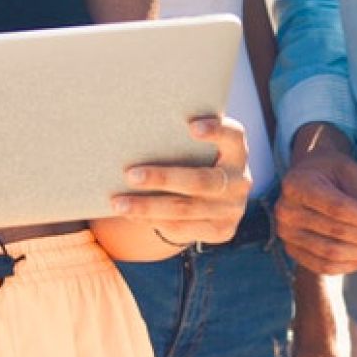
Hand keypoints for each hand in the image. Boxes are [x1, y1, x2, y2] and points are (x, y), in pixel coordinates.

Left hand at [111, 115, 252, 245]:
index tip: (190, 126)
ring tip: (118, 203)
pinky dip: (153, 220)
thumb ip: (178, 137)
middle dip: (162, 178)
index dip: (216, 131)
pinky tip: (131, 214)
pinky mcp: (221, 230)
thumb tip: (133, 131)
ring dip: (148, 206)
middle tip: (130, 174)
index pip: (233, 136)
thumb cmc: (196, 156)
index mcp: (237, 151)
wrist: (217, 197)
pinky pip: (182, 228)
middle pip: (200, 180)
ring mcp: (232, 209)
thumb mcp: (197, 145)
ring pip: (185, 209)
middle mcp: (239, 181)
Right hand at [275, 137, 356, 274]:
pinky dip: (352, 265)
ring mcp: (286, 234)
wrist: (308, 178)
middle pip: (336, 233)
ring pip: (332, 254)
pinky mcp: (293, 251)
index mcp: (297, 184)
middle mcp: (286, 211)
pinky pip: (325, 267)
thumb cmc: (331, 172)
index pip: (337, 207)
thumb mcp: (350, 172)